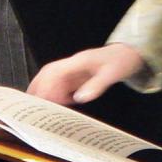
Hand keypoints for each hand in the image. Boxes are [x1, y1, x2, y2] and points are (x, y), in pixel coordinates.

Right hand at [27, 43, 144, 104]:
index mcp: (79, 61)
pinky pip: (64, 85)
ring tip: (38, 107)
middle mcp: (73, 65)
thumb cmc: (122, 61)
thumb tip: (79, 98)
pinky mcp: (80, 76)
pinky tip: (57, 106)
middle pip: (49, 73)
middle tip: (31, 104)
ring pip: (54, 79)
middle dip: (38, 87)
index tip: (39, 99)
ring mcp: (76, 70)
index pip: (55, 71)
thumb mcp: (112, 74)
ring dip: (45, 91)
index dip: (45, 85)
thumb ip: (96, 85)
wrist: (131, 53)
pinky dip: (57, 94)